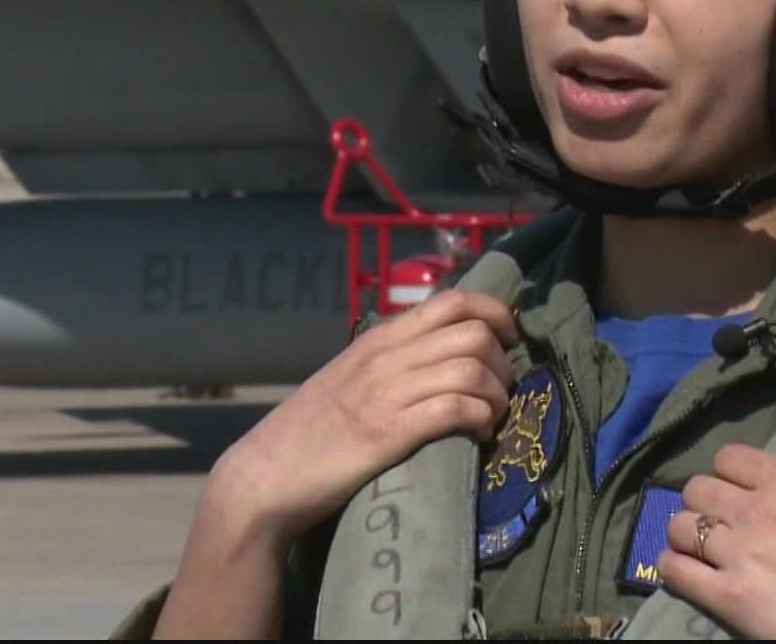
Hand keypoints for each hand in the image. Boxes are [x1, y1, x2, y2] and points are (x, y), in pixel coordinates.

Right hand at [208, 289, 519, 545]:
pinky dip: (481, 419)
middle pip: (474, 333)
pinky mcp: (390, 433)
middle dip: (502, 361)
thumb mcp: (350, 377)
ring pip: (472, 369)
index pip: (454, 300)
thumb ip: (390, 361)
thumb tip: (440, 356)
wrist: (266, 474)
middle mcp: (386, 357)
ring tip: (491, 417)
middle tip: (499, 390)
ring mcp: (387, 393)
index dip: (496, 313)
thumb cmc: (308, 431)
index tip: (509, 338)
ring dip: (497, 394)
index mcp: (378, 338)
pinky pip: (456, 408)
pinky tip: (479, 435)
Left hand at [658, 398, 775, 639]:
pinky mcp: (726, 595)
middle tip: (719, 521)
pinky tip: (685, 573)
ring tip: (699, 548)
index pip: (728, 457)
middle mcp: (753, 509)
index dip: (728, 472)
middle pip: (697, 489)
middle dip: (704, 503)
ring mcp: (736, 552)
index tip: (739, 489)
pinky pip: (675, 570)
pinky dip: (672, 568)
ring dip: (686, 535)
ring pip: (680, 527)